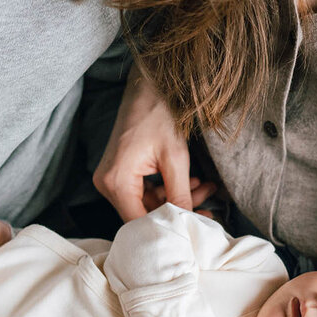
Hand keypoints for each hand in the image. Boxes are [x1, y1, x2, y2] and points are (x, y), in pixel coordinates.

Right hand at [94, 72, 213, 220]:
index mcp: (116, 182)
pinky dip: (168, 189)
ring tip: (205, 187)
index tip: (195, 231)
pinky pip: (145, 191)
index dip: (168, 230)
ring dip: (177, 198)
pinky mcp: (120, 172)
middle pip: (144, 214)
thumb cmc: (160, 113)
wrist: (149, 84)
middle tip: (209, 209)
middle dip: (178, 211)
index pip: (140, 224)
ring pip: (148, 203)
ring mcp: (112, 178)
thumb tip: (189, 225)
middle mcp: (107, 183)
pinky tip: (191, 181)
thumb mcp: (176, 158)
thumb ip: (181, 195)